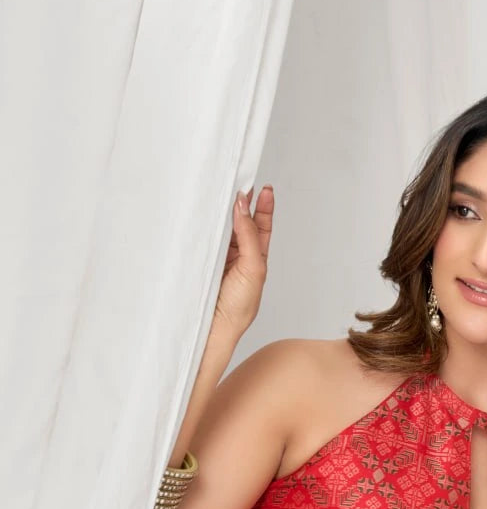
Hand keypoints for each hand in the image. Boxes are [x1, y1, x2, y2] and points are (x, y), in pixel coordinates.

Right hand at [212, 185, 273, 338]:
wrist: (213, 328)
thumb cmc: (238, 308)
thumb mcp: (254, 269)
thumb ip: (250, 237)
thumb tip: (242, 207)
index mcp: (256, 261)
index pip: (262, 228)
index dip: (263, 208)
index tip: (264, 188)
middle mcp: (238, 257)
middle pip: (242, 223)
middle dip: (243, 203)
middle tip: (242, 180)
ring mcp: (219, 258)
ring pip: (224, 228)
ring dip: (225, 211)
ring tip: (227, 190)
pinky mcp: (201, 259)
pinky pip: (206, 236)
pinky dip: (208, 223)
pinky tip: (209, 210)